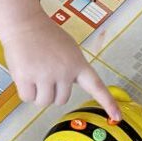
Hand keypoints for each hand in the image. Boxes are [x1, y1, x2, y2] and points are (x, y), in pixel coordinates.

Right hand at [2, 14, 121, 117]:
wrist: (24, 24)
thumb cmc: (46, 37)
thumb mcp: (69, 50)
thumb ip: (73, 69)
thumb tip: (68, 88)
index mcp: (78, 63)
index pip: (97, 86)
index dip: (107, 103)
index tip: (117, 117)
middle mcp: (64, 71)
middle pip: (61, 100)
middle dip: (52, 92)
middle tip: (45, 73)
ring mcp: (45, 74)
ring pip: (44, 102)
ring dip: (38, 93)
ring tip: (35, 72)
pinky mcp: (27, 77)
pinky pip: (28, 98)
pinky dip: (25, 91)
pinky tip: (24, 74)